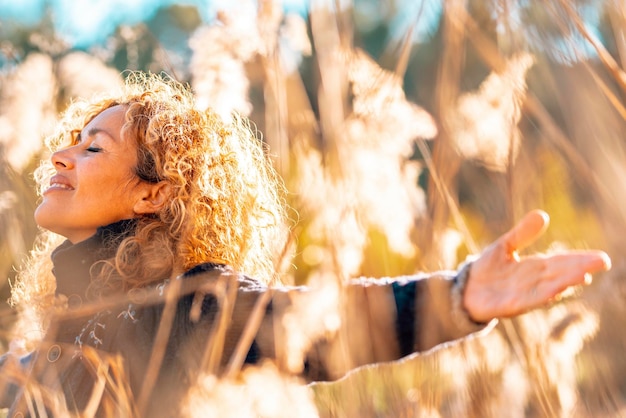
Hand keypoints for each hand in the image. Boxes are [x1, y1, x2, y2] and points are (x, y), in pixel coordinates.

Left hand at [463, 209, 610, 322]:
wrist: (464, 291)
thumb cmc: (486, 270)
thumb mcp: (505, 246)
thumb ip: (522, 233)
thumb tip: (543, 214)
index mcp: (535, 268)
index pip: (561, 262)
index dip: (580, 259)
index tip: (601, 258)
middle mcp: (533, 282)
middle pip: (560, 274)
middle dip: (580, 269)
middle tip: (602, 262)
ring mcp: (524, 295)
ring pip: (549, 288)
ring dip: (565, 282)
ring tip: (584, 275)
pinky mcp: (510, 306)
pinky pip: (528, 301)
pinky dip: (541, 296)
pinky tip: (555, 291)